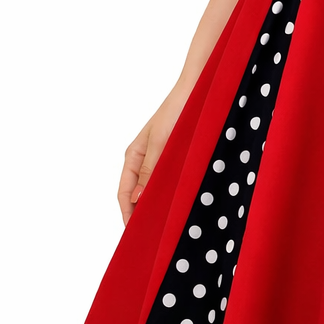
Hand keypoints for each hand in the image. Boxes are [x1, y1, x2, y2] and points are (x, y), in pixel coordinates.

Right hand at [116, 84, 187, 225]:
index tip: (134, 232)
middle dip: (142, 213)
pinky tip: (180, 203)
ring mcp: (160, 158)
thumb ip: (150, 171)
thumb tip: (138, 199)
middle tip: (151, 235)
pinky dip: (170, 193)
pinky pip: (169, 180)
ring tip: (165, 224)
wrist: (200, 88)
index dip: (127, 214)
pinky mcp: (176, 156)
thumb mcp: (162, 142)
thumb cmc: (177, 110)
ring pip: (154, 189)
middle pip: (137, 194)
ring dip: (157, 204)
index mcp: (133, 156)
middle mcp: (144, 159)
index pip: (124, 193)